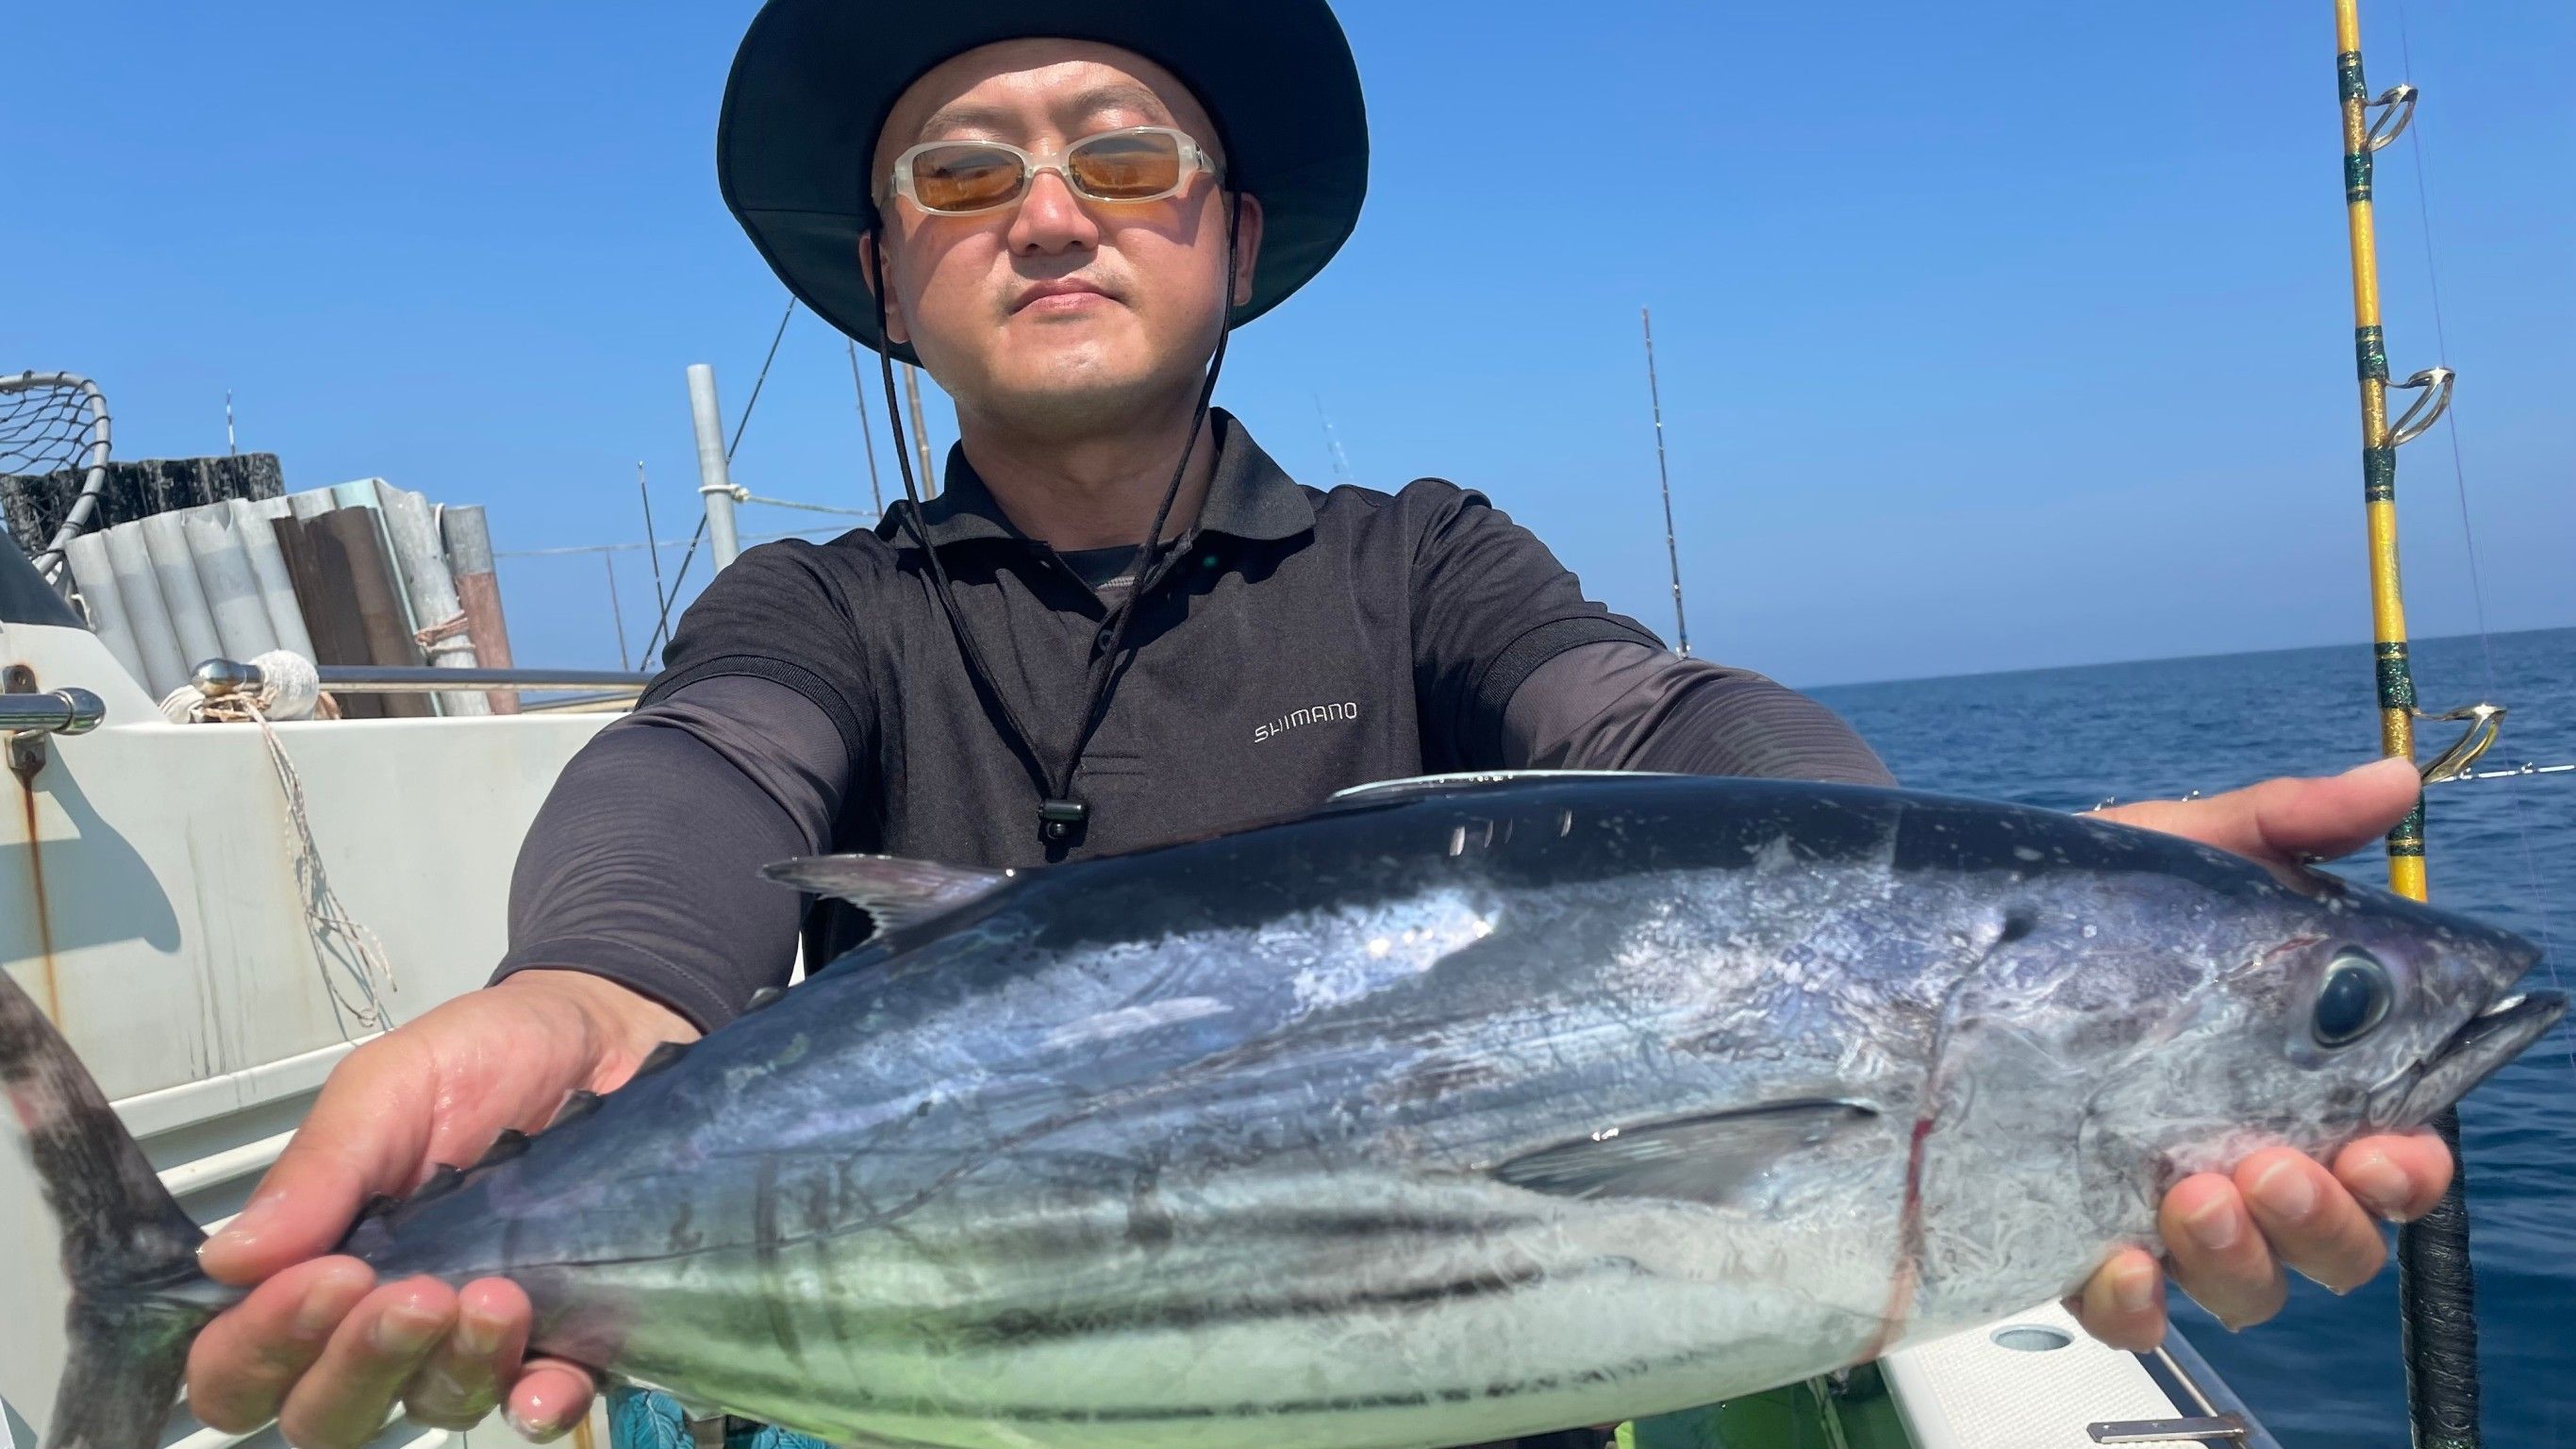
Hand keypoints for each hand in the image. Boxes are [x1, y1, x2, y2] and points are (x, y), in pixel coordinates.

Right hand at [188, 970, 697, 1445]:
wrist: (605, 1034)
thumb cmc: (485, 1057)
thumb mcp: (390, 1087)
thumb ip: (319, 1169)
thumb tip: (227, 1260)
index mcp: (317, 1262)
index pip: (242, 1362)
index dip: (262, 1346)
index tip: (326, 1278)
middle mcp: (383, 1319)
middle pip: (325, 1411)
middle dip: (359, 1367)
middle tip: (414, 1293)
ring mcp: (470, 1338)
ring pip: (431, 1406)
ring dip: (454, 1368)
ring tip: (498, 1295)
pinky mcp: (560, 1338)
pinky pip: (539, 1406)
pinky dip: (538, 1406)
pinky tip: (544, 1387)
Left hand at [2066, 756, 2453, 1348]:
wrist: (1956, 930)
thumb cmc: (2094, 901)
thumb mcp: (2186, 853)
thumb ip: (2289, 825)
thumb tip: (2393, 781)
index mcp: (2294, 1085)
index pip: (2387, 1155)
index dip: (2404, 1168)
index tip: (2387, 1143)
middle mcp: (2241, 1161)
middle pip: (2330, 1241)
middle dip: (2323, 1219)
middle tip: (2273, 1164)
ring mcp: (2160, 1210)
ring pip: (2246, 1285)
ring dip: (2239, 1256)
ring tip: (2191, 1192)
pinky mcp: (2073, 1241)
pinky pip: (2125, 1309)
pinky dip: (2136, 1302)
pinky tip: (2119, 1264)